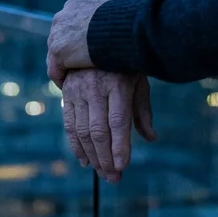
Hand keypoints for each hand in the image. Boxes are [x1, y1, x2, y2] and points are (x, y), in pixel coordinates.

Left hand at [47, 0, 123, 84]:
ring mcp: (56, 35)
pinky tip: (68, 88)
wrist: (116, 28)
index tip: (83, 50)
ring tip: (71, 82)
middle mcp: (60, 18)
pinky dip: (60, 79)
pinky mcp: (57, 51)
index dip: (74, 40)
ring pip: (54, 57)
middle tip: (75, 69)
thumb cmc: (120, 18)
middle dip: (66, 55)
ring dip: (62, 68)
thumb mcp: (115, 3)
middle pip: (59, 41)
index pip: (68, 26)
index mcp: (73, 6)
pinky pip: (54, 70)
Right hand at [61, 68, 156, 182]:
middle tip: (114, 178)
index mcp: (118, 83)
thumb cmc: (124, 64)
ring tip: (104, 174)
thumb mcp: (138, 80)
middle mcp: (95, 87)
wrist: (95, 38)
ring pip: (82, 131)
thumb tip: (151, 138)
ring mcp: (78, 90)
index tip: (122, 166)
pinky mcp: (66, 93)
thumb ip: (142, 110)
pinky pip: (69, 125)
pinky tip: (86, 161)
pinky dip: (76, 146)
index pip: (118, 121)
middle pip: (98, 131)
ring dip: (93, 157)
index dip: (120, 146)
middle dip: (106, 158)